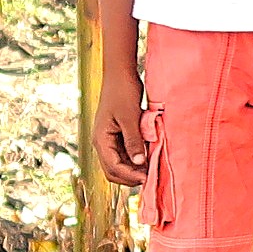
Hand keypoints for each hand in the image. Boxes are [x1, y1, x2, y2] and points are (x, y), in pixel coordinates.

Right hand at [93, 69, 147, 186]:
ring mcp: (110, 139)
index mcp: (101, 139)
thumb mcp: (130, 117)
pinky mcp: (118, 134)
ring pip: (120, 163)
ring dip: (134, 168)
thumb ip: (133, 141)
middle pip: (113, 170)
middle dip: (130, 177)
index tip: (147, 178)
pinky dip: (136, 158)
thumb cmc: (123, 91)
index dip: (129, 176)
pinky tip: (149, 157)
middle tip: (150, 177)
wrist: (120, 73)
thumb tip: (138, 164)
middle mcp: (102, 142)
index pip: (112, 168)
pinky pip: (126, 152)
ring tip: (152, 169)